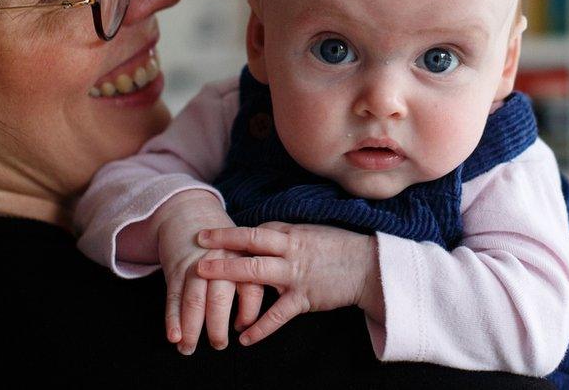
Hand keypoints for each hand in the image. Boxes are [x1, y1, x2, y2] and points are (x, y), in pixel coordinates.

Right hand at [150, 190, 247, 354]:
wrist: (188, 211)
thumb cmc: (221, 241)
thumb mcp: (242, 251)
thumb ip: (249, 278)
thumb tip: (252, 319)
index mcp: (242, 257)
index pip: (250, 290)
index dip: (248, 314)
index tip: (243, 329)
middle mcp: (219, 261)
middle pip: (219, 298)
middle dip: (217, 327)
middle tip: (218, 345)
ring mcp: (195, 265)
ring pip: (193, 301)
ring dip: (191, 329)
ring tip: (189, 349)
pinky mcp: (175, 270)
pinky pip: (173, 297)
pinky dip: (172, 319)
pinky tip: (174, 337)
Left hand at [196, 221, 382, 345]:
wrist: (370, 268)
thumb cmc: (340, 249)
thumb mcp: (313, 234)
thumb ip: (288, 237)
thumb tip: (264, 235)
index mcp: (293, 233)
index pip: (257, 231)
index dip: (233, 234)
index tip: (211, 237)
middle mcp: (292, 250)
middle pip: (251, 243)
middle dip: (223, 244)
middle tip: (198, 246)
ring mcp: (297, 274)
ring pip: (257, 272)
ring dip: (229, 275)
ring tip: (205, 281)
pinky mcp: (305, 298)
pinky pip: (278, 314)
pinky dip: (260, 327)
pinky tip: (244, 338)